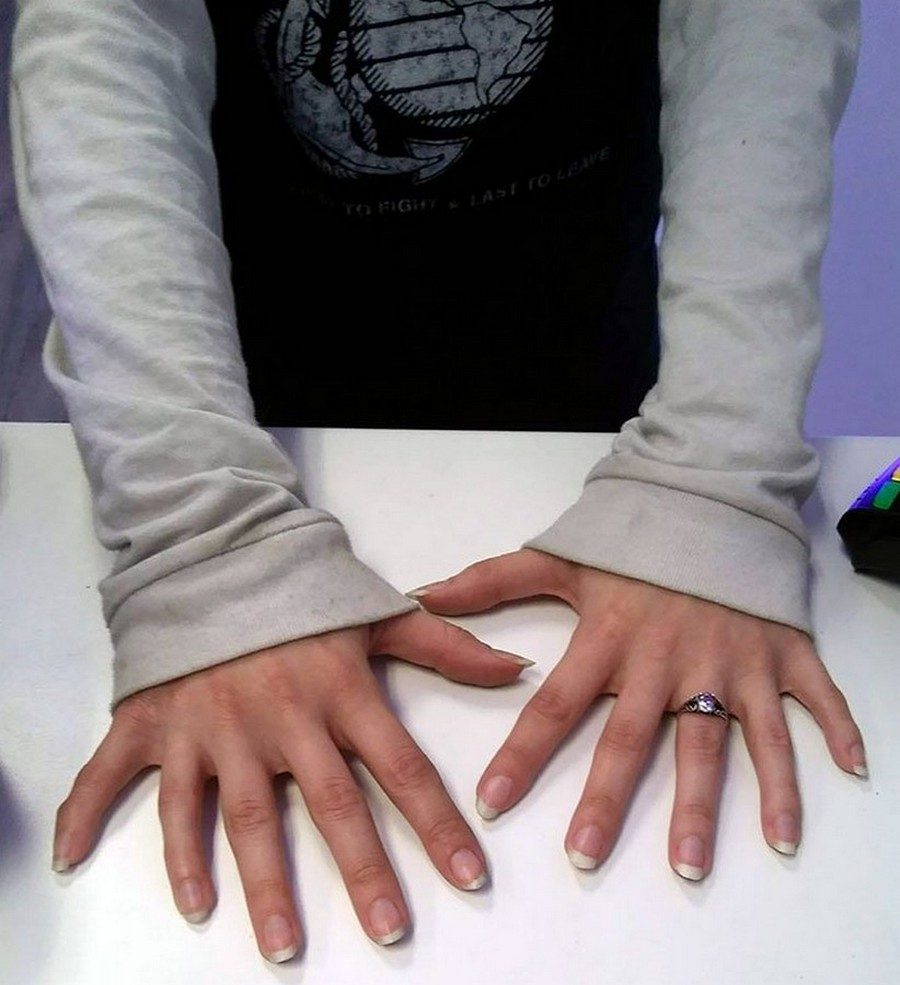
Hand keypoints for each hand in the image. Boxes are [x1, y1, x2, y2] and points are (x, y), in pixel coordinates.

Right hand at [50, 610, 531, 961]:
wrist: (211, 554)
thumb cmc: (298, 592)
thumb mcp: (376, 613)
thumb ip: (447, 645)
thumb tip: (517, 667)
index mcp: (339, 691)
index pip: (401, 766)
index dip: (438, 823)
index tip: (469, 877)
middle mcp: (281, 717)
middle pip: (328, 804)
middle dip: (362, 871)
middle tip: (389, 933)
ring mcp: (214, 726)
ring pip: (237, 816)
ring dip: (259, 884)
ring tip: (283, 946)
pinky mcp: (155, 726)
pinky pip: (139, 786)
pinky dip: (130, 835)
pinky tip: (151, 890)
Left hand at [411, 548, 867, 879]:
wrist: (711, 493)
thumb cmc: (635, 536)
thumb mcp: (562, 554)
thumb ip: (492, 581)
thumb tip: (423, 597)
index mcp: (611, 636)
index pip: (557, 704)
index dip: (523, 752)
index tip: (493, 802)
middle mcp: (668, 658)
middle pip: (634, 738)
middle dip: (608, 799)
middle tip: (584, 857)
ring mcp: (730, 660)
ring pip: (723, 741)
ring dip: (713, 803)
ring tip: (693, 862)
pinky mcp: (782, 653)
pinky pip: (810, 702)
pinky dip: (832, 739)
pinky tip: (831, 791)